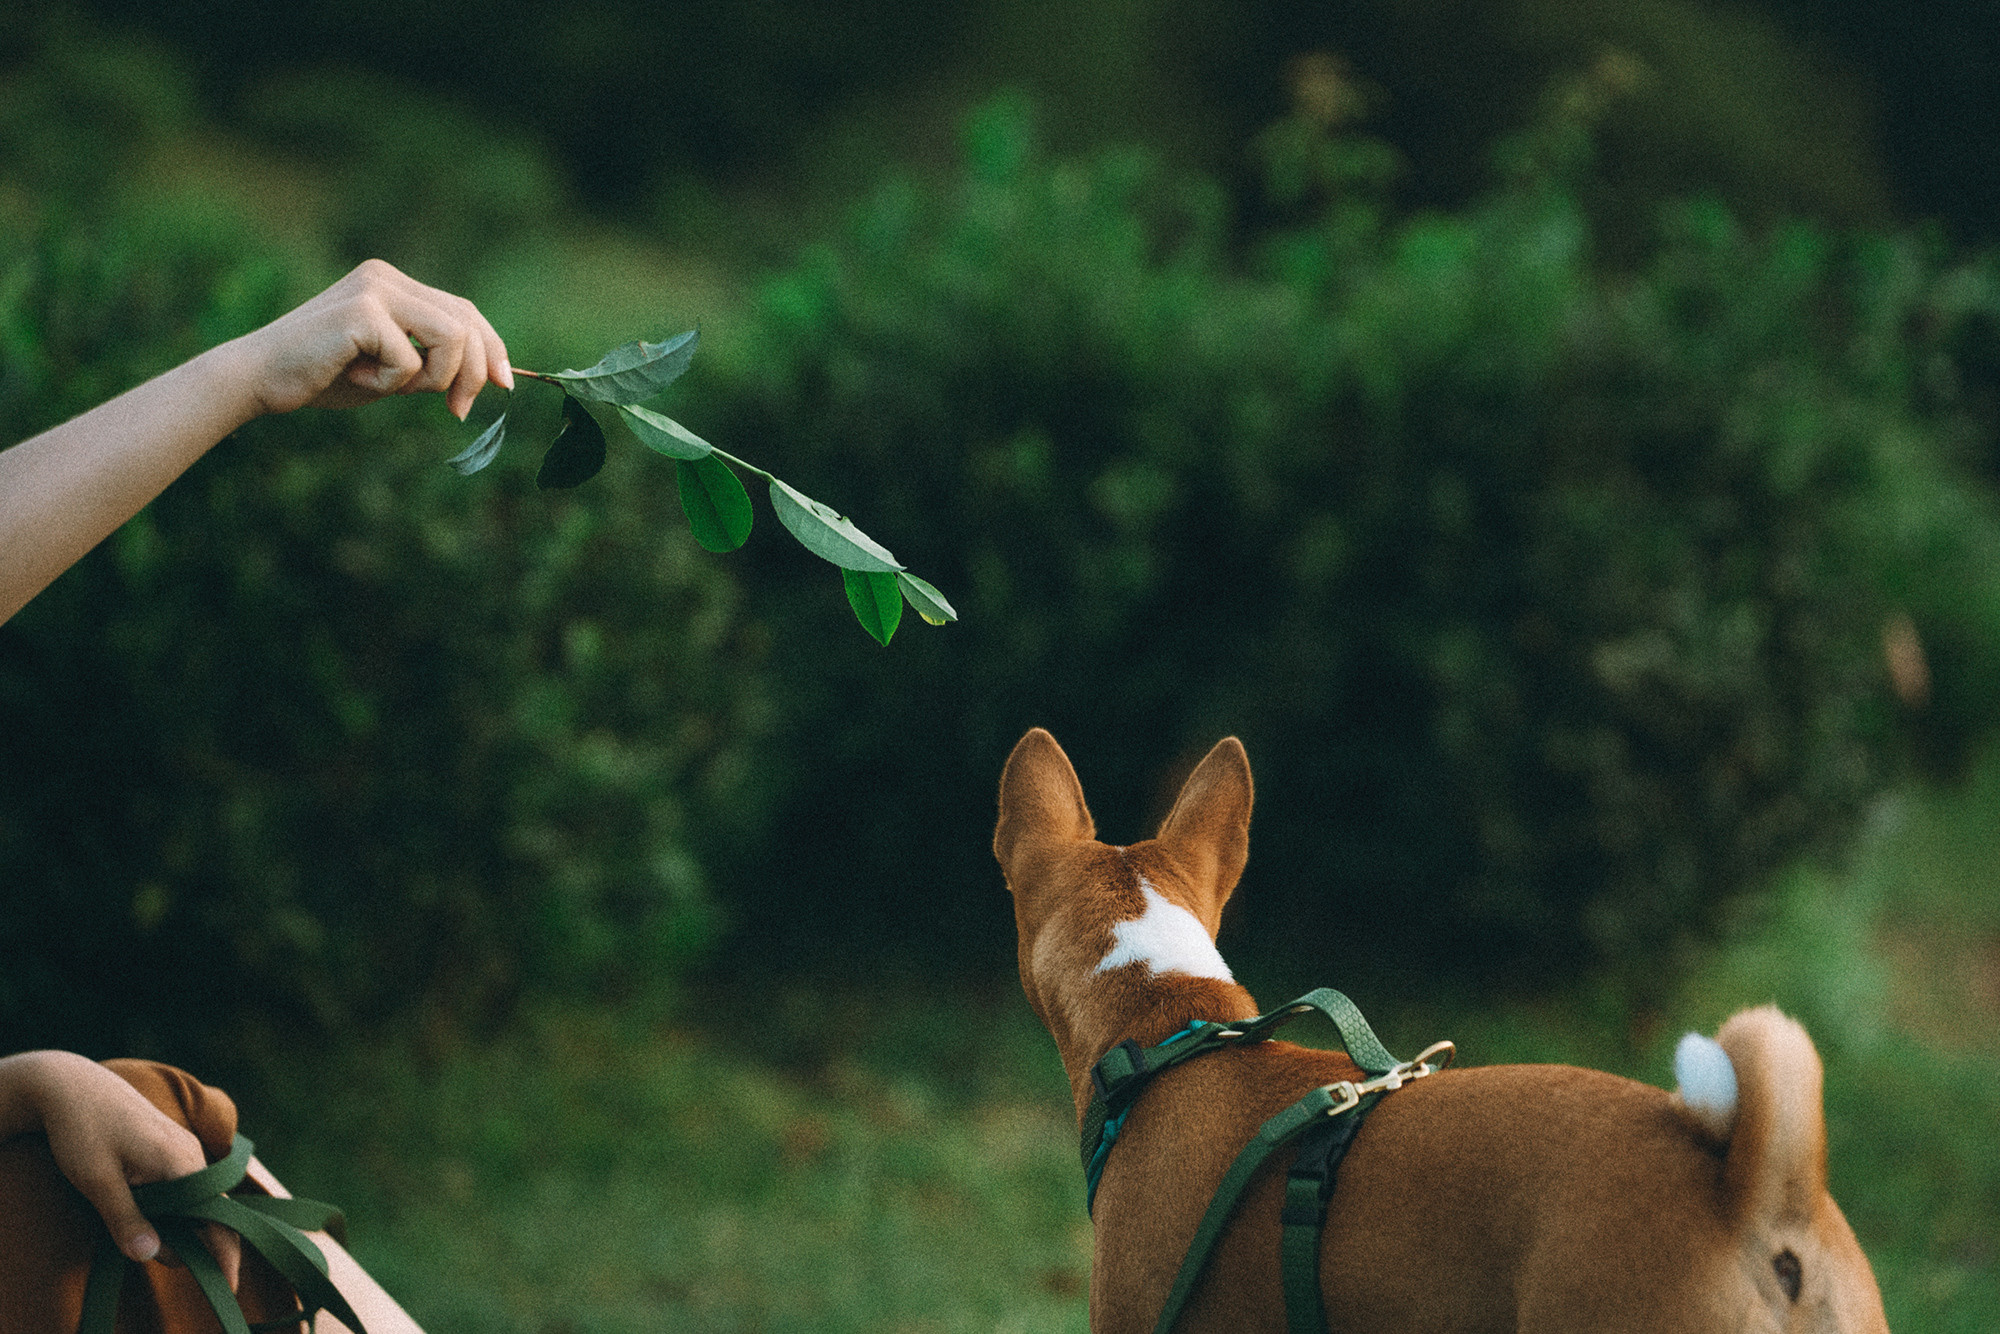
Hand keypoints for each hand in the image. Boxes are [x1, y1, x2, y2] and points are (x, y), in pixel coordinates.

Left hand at [0, 1051, 241, 1286]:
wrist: (73, 1086)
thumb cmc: (82, 1131)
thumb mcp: (96, 1180)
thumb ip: (125, 1219)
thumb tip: (150, 1256)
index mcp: (182, 1161)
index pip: (217, 1215)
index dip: (223, 1251)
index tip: (226, 1283)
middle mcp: (192, 1154)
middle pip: (210, 1211)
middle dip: (194, 1243)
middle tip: (158, 1260)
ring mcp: (185, 1150)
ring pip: (196, 1200)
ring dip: (179, 1226)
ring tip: (142, 1237)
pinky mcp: (172, 1149)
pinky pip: (185, 1187)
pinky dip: (173, 1209)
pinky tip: (146, 1214)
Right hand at [231, 259, 512, 419]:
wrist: (262, 379)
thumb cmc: (325, 377)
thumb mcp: (393, 369)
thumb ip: (434, 362)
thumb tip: (494, 375)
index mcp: (395, 284)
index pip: (464, 312)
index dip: (492, 350)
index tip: (505, 386)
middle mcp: (387, 278)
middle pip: (467, 323)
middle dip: (474, 374)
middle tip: (458, 410)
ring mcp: (376, 289)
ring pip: (451, 339)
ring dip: (432, 378)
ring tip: (389, 386)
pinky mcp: (363, 310)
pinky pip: (412, 359)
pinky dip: (392, 382)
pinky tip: (356, 376)